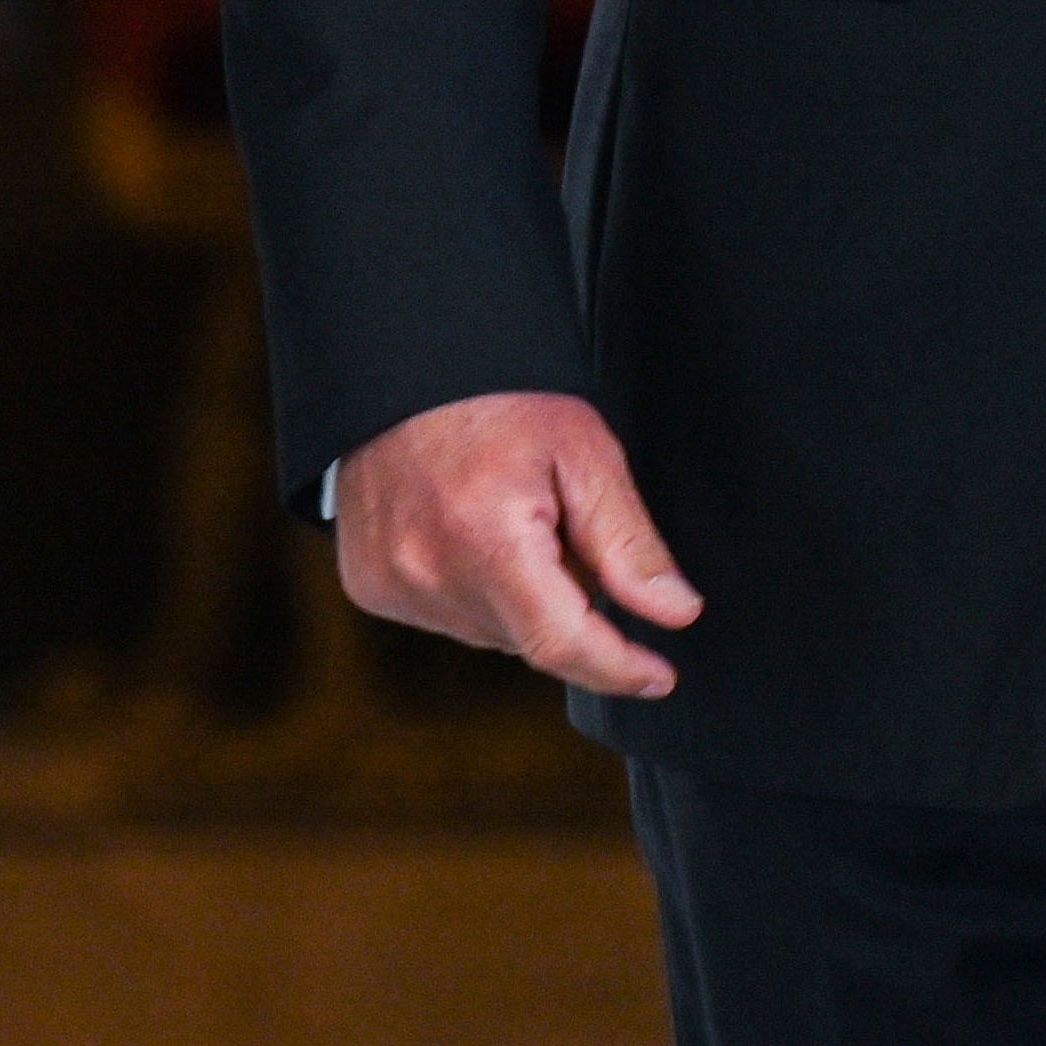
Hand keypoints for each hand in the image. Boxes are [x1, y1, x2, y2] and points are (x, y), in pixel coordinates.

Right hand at [333, 390, 702, 699]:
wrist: (405, 369)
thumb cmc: (495, 396)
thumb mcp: (583, 452)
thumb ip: (629, 542)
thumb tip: (675, 613)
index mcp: (486, 540)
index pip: (561, 643)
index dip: (618, 668)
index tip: (658, 675)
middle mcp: (429, 573)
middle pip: (530, 638)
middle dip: (566, 603)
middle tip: (561, 528)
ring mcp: (392, 585)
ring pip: (491, 633)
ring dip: (518, 599)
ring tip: (507, 520)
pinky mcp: (370, 586)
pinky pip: (448, 618)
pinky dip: (473, 591)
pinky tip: (470, 534)